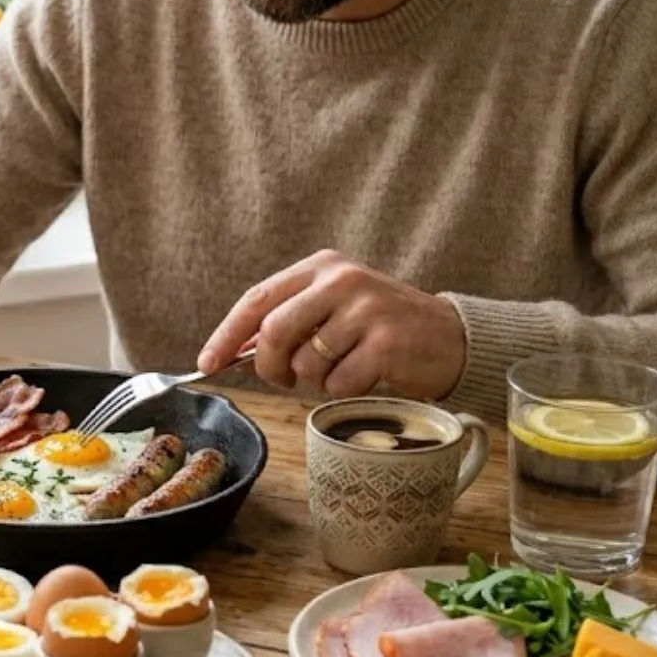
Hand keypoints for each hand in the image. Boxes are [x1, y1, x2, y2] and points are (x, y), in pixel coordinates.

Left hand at [195, 250, 466, 399]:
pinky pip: (338, 383)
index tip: (207, 363)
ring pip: (306, 363)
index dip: (227, 334)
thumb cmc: (381, 329)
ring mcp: (366, 309)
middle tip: (284, 379)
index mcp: (322, 266)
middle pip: (274, 331)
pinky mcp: (387, 342)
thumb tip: (234, 351)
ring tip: (342, 369)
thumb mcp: (333, 309)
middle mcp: (342, 280)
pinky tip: (367, 376)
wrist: (449, 338)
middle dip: (269, 366)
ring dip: (315, 381)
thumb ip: (288, 322)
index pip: (257, 298)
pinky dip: (344, 390)